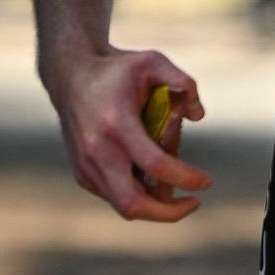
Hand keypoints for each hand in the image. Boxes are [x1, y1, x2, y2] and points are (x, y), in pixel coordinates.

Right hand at [49, 46, 211, 222]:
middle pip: (133, 203)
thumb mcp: (152, 61)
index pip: (155, 165)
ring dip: (155, 206)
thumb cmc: (116, 69)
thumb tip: (198, 115)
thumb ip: (183, 82)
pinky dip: (137, 196)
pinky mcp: (82, 172)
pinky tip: (153, 182)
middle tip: (193, 202)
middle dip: (168, 213)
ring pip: (123, 206)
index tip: (206, 182)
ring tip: (177, 192)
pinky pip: (114, 197)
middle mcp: (97, 149)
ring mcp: (86, 165)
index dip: (186, 179)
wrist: (69, 75)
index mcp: (117, 124)